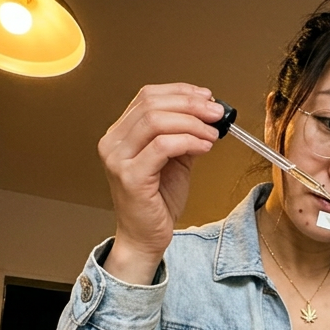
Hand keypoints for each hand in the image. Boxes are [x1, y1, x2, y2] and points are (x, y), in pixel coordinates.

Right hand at [98, 84, 224, 283]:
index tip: (207, 97)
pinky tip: (204, 146)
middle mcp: (113, 143)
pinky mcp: (130, 176)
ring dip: (192, 122)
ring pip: (156, 121)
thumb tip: (207, 113)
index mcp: (120, 134)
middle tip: (216, 112)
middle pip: (151, 104)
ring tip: (212, 133)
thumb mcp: (175, 160)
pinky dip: (188, 141)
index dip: (180, 91)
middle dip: (190, 104)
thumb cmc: (157, 202)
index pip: (147, 96)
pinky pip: (162, 146)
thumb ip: (184, 135)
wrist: (145, 237)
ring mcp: (118, 159)